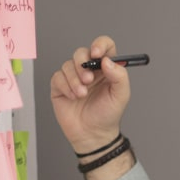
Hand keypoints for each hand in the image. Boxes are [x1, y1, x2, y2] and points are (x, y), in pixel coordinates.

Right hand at [50, 36, 131, 153]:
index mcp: (106, 68)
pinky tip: (73, 97)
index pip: (104, 46)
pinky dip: (65, 86)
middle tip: (88, 80)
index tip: (97, 54)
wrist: (93, 134)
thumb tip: (107, 60)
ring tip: (82, 95)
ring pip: (68, 65)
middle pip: (81, 52)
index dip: (100, 45)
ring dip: (74, 79)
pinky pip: (58, 77)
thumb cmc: (108, 115)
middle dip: (82, 64)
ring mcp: (74, 77)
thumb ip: (119, 75)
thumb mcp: (121, 95)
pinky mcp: (60, 87)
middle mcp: (89, 70)